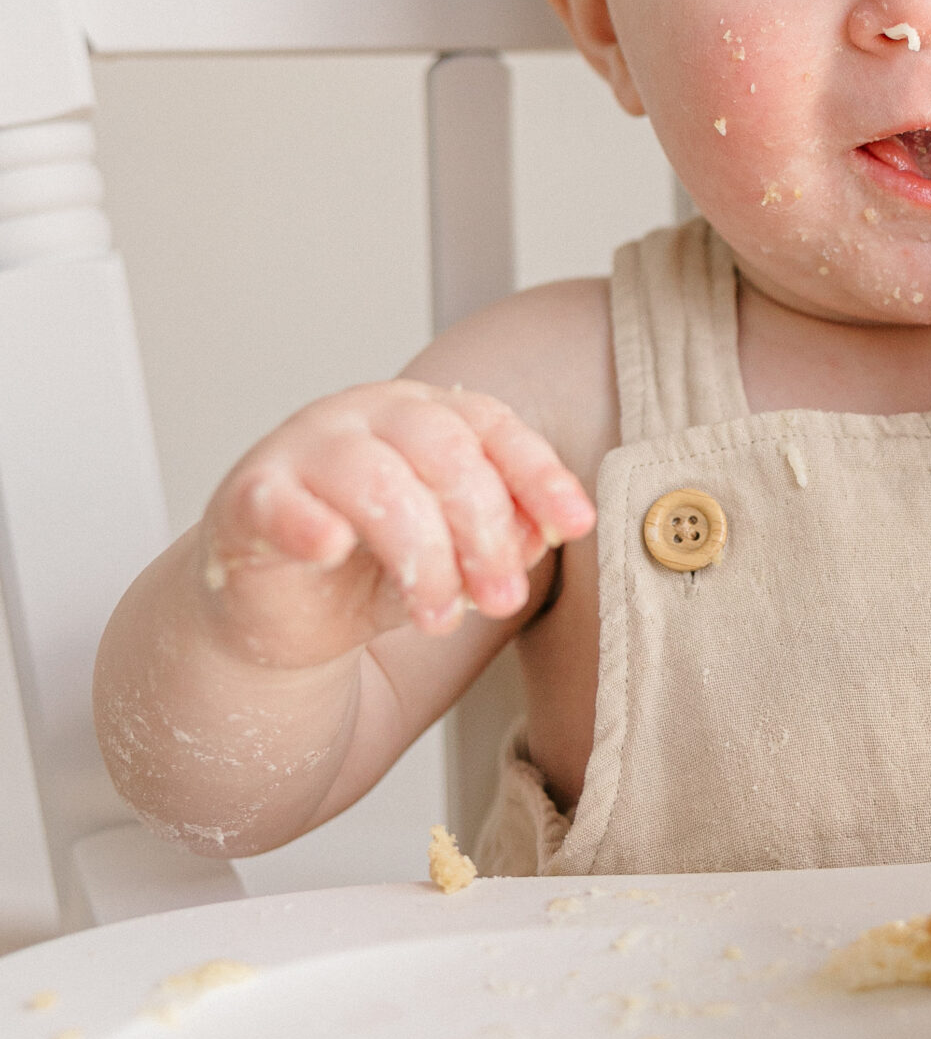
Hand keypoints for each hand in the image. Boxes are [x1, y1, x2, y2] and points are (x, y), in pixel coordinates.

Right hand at [198, 382, 595, 663]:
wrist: (278, 622)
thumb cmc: (369, 573)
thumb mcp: (453, 558)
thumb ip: (500, 537)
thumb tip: (541, 532)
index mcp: (421, 415)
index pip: (490, 425)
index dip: (537, 473)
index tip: (574, 525)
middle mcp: (364, 416)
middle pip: (443, 449)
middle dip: (485, 530)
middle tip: (501, 596)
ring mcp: (301, 450)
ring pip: (377, 479)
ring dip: (421, 555)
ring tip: (437, 617)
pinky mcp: (249, 499)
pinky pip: (279, 502)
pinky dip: (309, 523)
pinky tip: (334, 548)